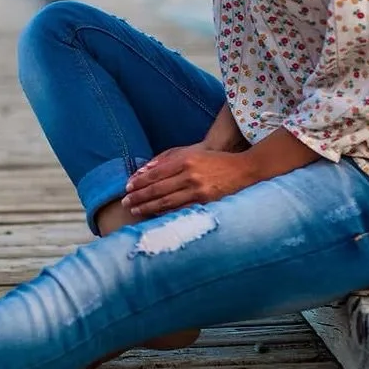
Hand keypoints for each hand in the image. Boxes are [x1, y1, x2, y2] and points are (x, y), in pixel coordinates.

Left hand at [122, 145, 254, 218]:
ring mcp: (199, 190)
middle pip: (158, 188)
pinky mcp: (206, 202)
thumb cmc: (214, 160)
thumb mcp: (191, 154)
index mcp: (185, 160)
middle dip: (139, 196)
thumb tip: (143, 170)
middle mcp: (190, 174)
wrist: (243, 170)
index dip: (140, 182)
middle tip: (126, 202)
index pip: (156, 173)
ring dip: (148, 207)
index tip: (128, 188)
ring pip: (167, 201)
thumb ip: (167, 160)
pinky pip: (180, 210)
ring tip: (135, 210)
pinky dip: (166, 213)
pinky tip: (155, 215)